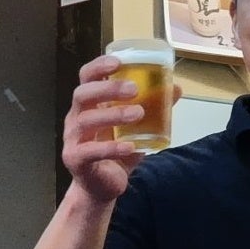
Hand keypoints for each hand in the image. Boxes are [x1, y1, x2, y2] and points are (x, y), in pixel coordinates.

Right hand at [62, 55, 181, 202]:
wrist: (103, 186)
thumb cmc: (117, 149)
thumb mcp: (136, 126)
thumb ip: (153, 107)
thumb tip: (176, 88)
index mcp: (89, 104)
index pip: (86, 77)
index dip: (98, 66)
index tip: (118, 62)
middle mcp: (76, 117)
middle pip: (82, 95)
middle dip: (108, 89)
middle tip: (134, 89)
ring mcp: (73, 139)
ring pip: (86, 121)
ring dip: (113, 115)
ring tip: (138, 114)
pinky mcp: (76, 160)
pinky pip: (90, 151)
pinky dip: (111, 148)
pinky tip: (130, 146)